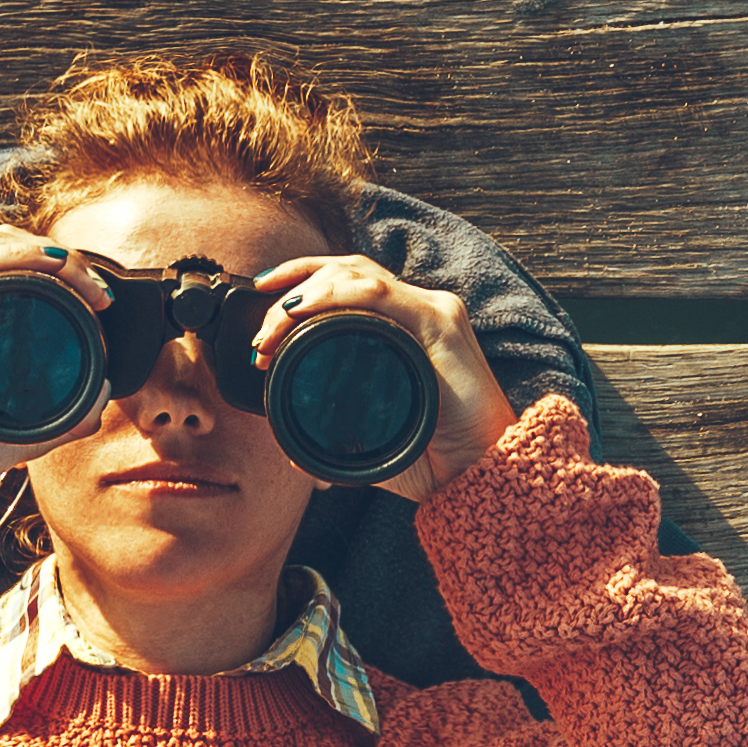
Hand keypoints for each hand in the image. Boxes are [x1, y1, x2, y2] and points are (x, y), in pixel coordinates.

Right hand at [0, 225, 107, 502]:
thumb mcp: (15, 433)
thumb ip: (58, 422)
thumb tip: (99, 405)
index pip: (11, 268)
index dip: (61, 272)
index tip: (100, 301)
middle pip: (9, 248)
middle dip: (63, 259)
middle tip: (100, 293)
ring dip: (51, 254)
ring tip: (86, 282)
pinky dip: (17, 255)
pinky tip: (53, 265)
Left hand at [250, 253, 512, 502]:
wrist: (483, 476)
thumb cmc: (439, 460)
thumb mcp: (377, 441)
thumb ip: (341, 441)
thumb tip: (294, 454)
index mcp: (409, 327)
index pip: (352, 281)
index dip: (305, 279)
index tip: (267, 301)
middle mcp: (423, 309)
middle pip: (347, 270)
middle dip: (294, 287)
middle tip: (264, 333)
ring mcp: (433, 311)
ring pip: (357, 274)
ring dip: (305, 292)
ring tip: (274, 326)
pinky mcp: (440, 322)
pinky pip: (377, 292)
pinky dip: (334, 294)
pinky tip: (302, 309)